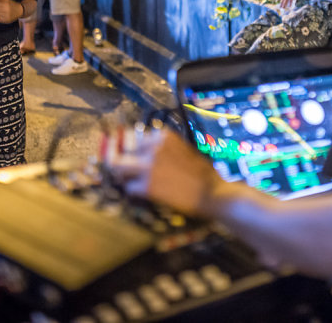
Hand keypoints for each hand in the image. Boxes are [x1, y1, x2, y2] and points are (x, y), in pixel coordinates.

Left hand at [104, 127, 219, 217]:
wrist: (212, 193)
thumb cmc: (202, 173)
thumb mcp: (183, 150)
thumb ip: (163, 149)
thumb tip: (144, 153)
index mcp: (163, 136)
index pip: (136, 140)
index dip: (135, 152)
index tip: (135, 158)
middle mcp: (153, 148)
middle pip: (123, 152)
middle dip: (125, 162)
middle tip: (128, 172)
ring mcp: (148, 167)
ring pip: (118, 168)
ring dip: (125, 176)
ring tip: (135, 182)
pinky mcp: (146, 186)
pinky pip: (129, 187)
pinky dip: (135, 192)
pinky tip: (147, 194)